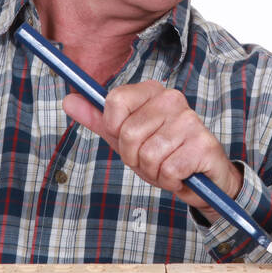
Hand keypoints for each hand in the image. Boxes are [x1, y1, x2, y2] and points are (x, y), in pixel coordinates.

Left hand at [62, 81, 242, 219]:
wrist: (202, 181)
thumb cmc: (163, 156)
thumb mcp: (126, 139)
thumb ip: (99, 120)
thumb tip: (68, 101)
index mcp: (152, 91)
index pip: (114, 101)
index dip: (115, 130)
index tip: (129, 139)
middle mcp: (172, 99)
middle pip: (128, 134)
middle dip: (135, 158)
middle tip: (152, 160)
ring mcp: (189, 120)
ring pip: (147, 155)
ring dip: (154, 172)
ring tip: (168, 168)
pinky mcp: (203, 144)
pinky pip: (168, 170)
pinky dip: (170, 181)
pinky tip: (182, 175)